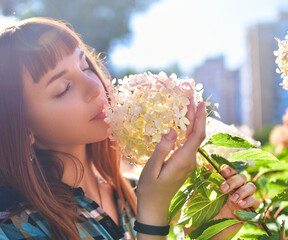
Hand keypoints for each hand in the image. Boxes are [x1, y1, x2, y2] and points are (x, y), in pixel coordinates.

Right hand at [136, 99, 205, 226]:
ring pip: (194, 138)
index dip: (200, 117)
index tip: (199, 102)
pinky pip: (189, 144)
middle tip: (192, 98)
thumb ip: (162, 149)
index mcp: (183, 160)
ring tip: (188, 106)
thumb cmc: (150, 188)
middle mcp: (190, 160)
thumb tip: (171, 130)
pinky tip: (183, 124)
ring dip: (193, 122)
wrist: (155, 206)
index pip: (197, 135)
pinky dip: (188, 131)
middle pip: (197, 134)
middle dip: (197, 115)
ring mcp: (188, 163)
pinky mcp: (184, 164)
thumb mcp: (152, 167)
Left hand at [184, 166, 259, 239]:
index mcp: (220, 185)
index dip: (229, 169)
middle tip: (223, 189)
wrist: (202, 236)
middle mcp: (232, 191)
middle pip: (241, 177)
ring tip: (232, 200)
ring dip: (243, 190)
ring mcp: (240, 201)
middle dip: (234, 180)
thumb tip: (206, 166)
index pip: (229, 172)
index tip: (222, 172)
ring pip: (251, 186)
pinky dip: (250, 201)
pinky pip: (256, 202)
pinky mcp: (246, 212)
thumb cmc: (196, 217)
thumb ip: (199, 184)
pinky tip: (240, 205)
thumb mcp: (195, 199)